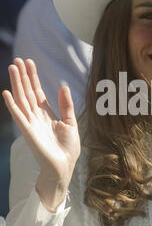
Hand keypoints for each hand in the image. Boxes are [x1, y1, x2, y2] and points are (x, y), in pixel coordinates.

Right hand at [2, 58, 80, 187]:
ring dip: (16, 84)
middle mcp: (36, 116)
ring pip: (22, 99)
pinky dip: (12, 105)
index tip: (29, 62)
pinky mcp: (28, 132)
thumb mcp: (71, 122)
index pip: (37, 91)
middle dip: (22, 76)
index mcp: (46, 113)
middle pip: (27, 92)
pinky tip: (7, 93)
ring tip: (12, 68)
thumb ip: (66, 105)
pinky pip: (18, 116)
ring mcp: (31, 123)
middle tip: (17, 60)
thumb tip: (63, 86)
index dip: (33, 77)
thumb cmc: (68, 148)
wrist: (64, 166)